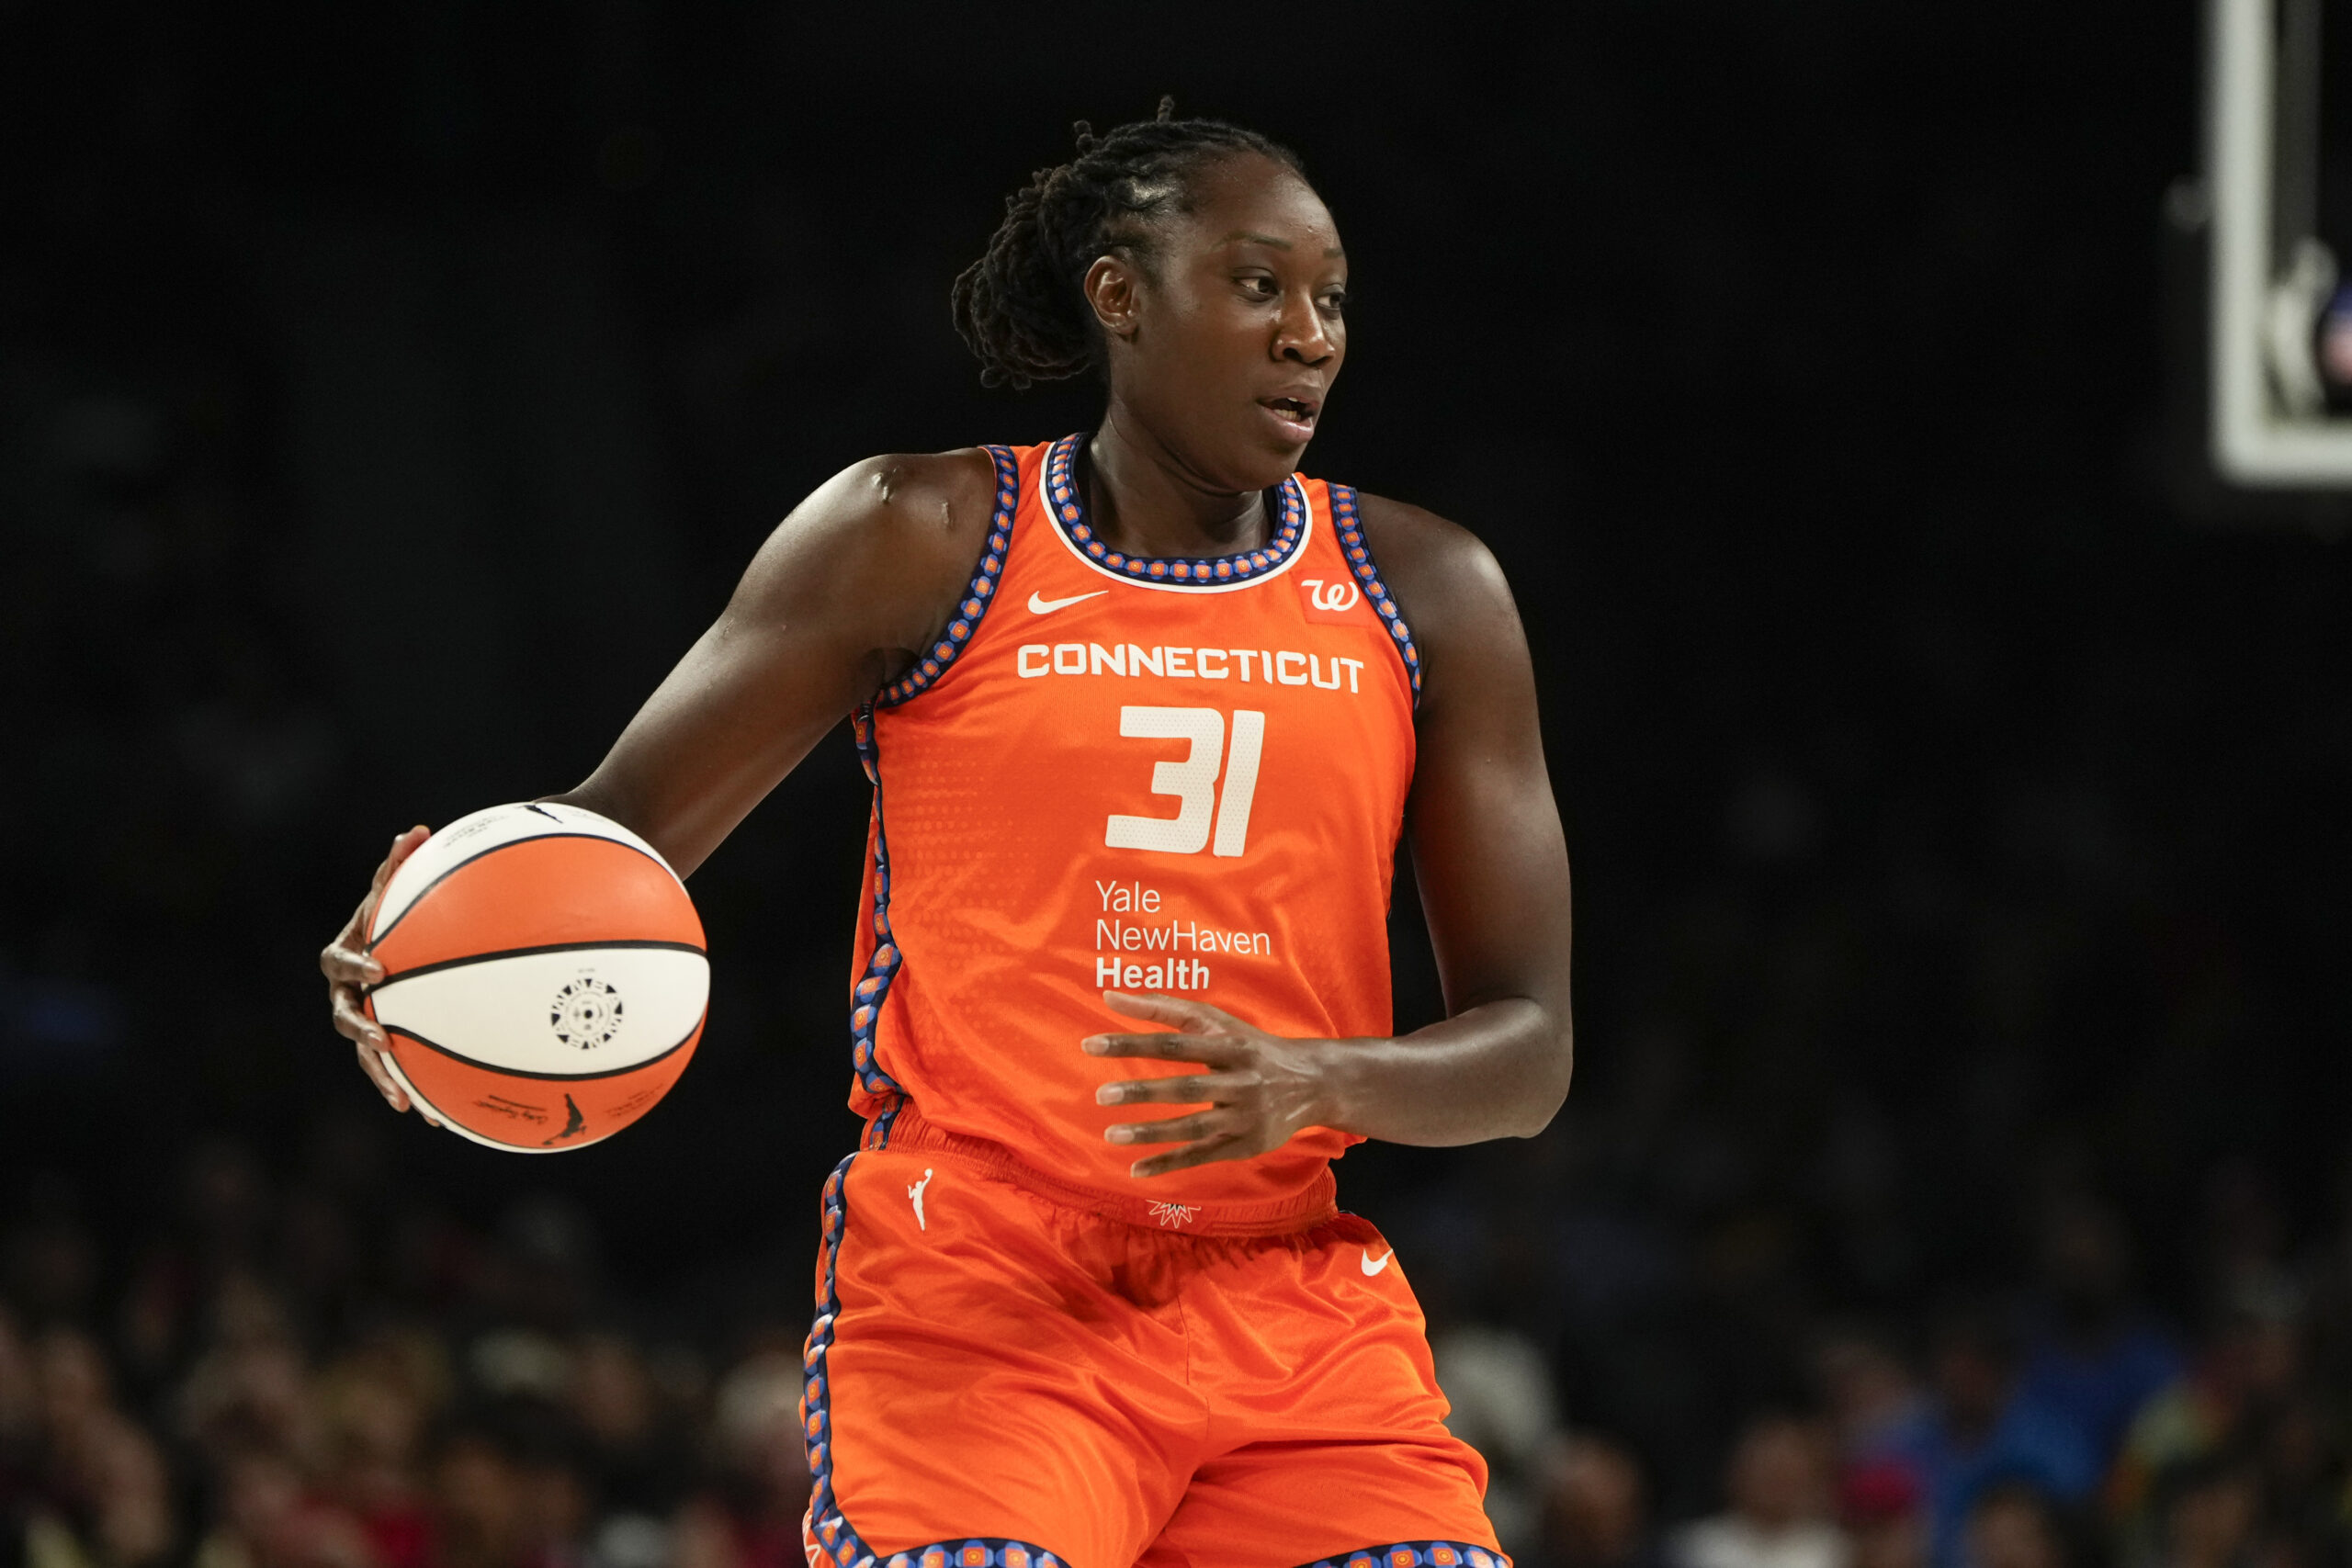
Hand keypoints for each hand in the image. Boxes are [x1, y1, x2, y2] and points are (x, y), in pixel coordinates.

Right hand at [319, 827, 438, 1123]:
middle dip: (361, 1032)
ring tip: (405, 1101)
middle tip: (384, 1040)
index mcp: (345, 956)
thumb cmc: (398, 912)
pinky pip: (398, 1070)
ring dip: (383, 1077)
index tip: (378, 971)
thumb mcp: (398, 889)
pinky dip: (415, 1091)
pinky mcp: (388, 1045)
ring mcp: (365, 1021)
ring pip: (365, 1056)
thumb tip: (417, 830)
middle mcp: (347, 994)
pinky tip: (436, 1119)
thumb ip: (402, 865)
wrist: (399, 943)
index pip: (337, 962)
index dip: (354, 967)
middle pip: (344, 1018)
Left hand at [1083, 991, 1345, 1178]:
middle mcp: (1241, 1081)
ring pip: (1194, 1127)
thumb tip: (1109, 996)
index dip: (1133, 1043)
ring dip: (1151, 1132)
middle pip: (1188, 1088)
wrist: (1312, 1082)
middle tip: (1100, 1095)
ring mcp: (1245, 1117)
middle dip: (1144, 1091)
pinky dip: (1169, 1164)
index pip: (1175, 1043)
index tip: (1091, 1044)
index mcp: (1232, 1045)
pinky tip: (1136, 1169)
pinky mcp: (1246, 1145)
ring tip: (1110, 1134)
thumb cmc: (1250, 1046)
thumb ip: (1163, 1008)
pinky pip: (1203, 1156)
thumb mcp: (1216, 1021)